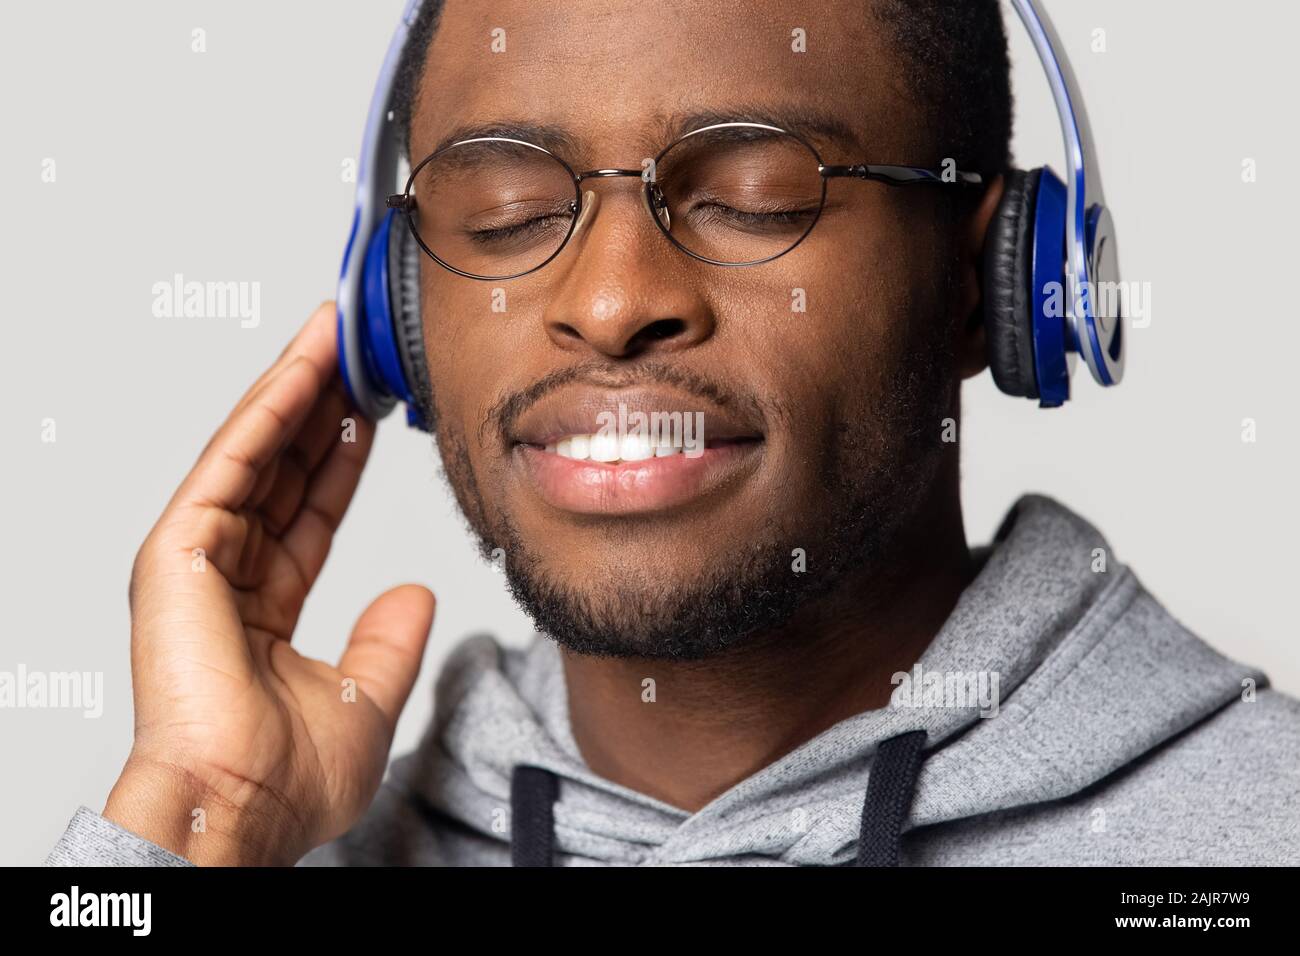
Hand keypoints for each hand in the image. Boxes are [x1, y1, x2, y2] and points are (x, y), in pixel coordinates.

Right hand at [102, 302, 434, 864]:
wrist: (243, 805)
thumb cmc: (288, 778)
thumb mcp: (366, 698)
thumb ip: (390, 641)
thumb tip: (417, 593)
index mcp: (259, 614)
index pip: (307, 517)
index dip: (339, 462)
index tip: (371, 415)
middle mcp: (224, 579)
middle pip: (278, 471)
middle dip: (319, 408)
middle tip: (357, 351)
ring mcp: (196, 560)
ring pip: (255, 452)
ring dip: (296, 388)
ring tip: (335, 333)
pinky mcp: (178, 548)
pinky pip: (235, 460)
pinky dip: (270, 408)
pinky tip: (306, 366)